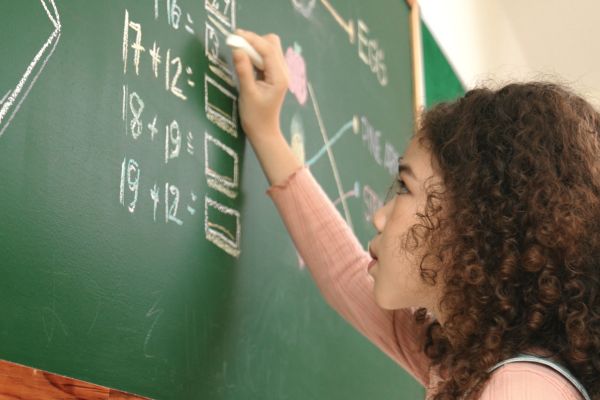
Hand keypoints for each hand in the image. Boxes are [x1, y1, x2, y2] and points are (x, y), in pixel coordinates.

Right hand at [231, 29, 289, 143]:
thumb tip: (237, 49)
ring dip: (254, 47)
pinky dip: (255, 55)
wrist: (263, 131)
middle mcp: (283, 72)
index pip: (268, 49)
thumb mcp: (247, 93)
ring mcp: (279, 72)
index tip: (235, 35)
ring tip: (238, 53)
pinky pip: (265, 57)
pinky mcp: (273, 74)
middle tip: (236, 44)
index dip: (252, 39)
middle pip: (272, 44)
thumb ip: (243, 70)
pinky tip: (245, 61)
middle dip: (254, 41)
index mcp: (279, 77)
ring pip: (269, 48)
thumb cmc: (255, 116)